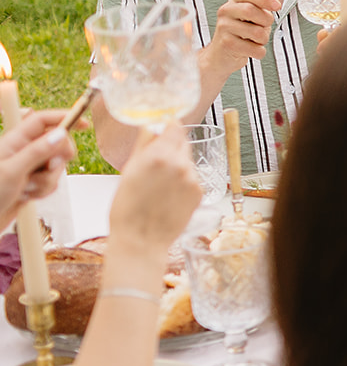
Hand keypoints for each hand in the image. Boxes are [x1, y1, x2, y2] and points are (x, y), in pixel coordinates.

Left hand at [0, 109, 73, 223]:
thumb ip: (37, 151)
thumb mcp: (13, 171)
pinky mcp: (32, 182)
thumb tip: (61, 133)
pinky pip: (51, 182)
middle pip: (55, 143)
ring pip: (55, 166)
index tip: (84, 124)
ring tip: (27, 188)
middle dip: (58, 157)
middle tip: (51, 166)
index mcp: (14, 141)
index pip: (43, 121)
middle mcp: (22, 151)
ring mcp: (28, 167)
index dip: (63, 118)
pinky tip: (27, 196)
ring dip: (47, 180)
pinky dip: (44, 190)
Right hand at [107, 124, 200, 268]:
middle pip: (182, 143)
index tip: (164, 129)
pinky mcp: (199, 192)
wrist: (141, 240)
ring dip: (177, 166)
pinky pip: (192, 179)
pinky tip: (168, 195)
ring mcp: (192, 179)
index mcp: (159, 155)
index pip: (175, 127)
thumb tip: (151, 125)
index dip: (168, 127)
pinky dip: (183, 182)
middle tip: (156, 162)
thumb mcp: (129, 171)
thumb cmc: (127, 208)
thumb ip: (144, 144)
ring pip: (187, 162)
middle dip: (171, 148)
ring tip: (159, 185)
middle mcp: (180, 164)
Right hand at [198, 0, 280, 79]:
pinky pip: (255, 49)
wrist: (222, 54)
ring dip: (263, 39)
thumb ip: (262, 9)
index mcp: (234, 1)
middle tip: (264, 27)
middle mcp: (226, 11)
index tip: (277, 6)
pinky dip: (259, 52)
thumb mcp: (253, 17)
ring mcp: (224, 27)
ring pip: (257, 32)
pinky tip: (250, 49)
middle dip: (266, 20)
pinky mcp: (226, 44)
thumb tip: (275, 4)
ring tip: (255, 40)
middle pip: (250, 10)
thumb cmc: (242, 33)